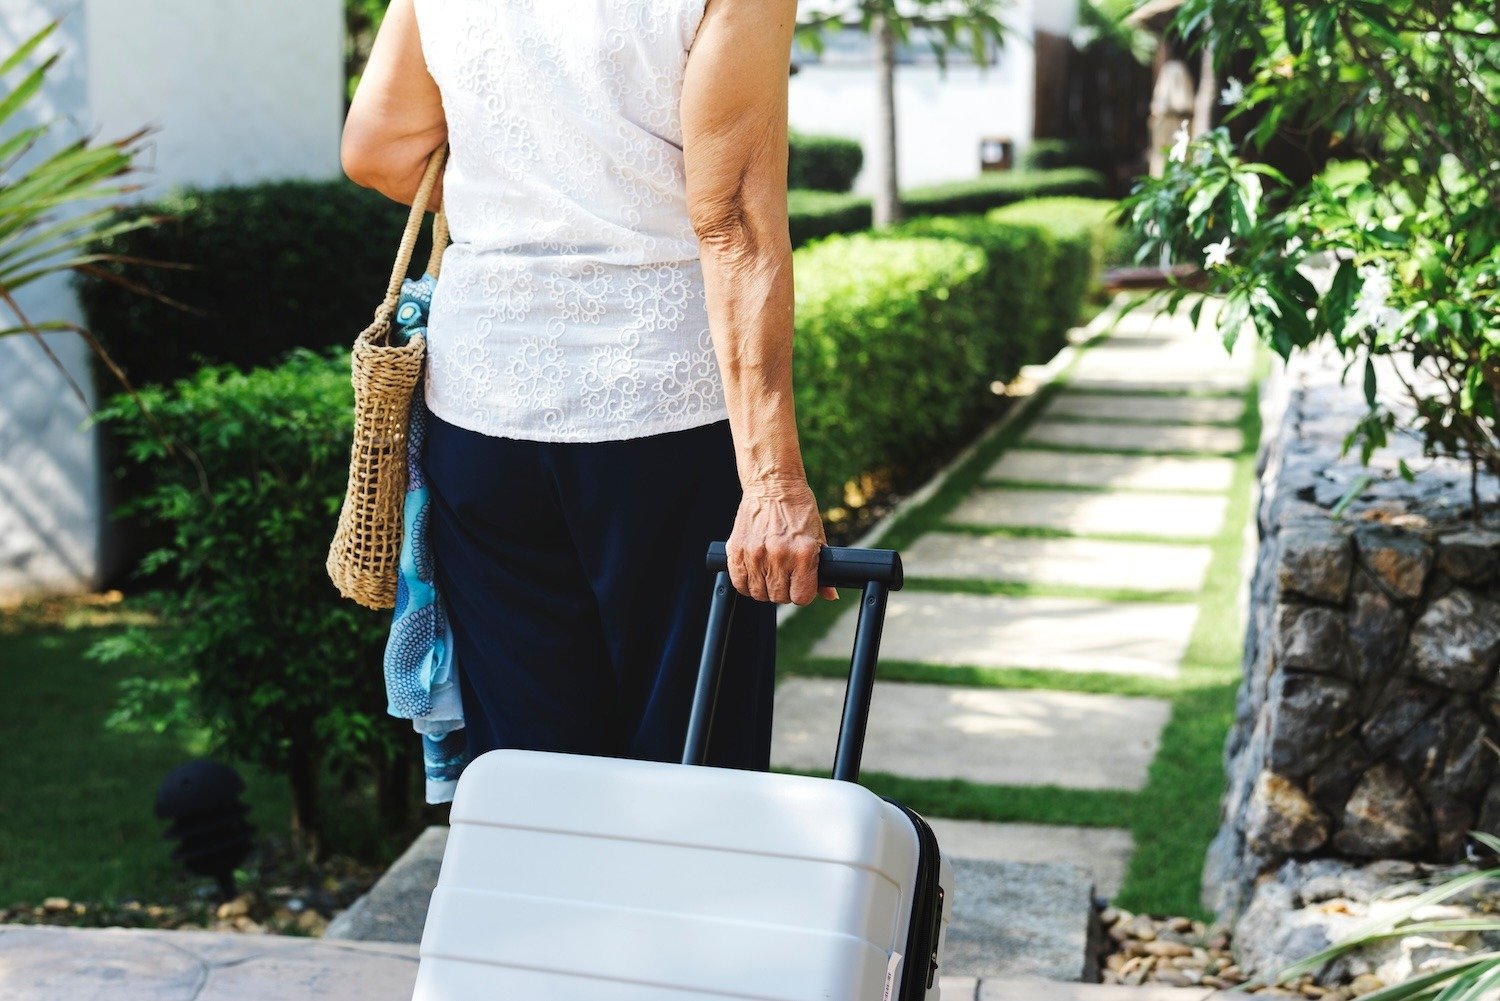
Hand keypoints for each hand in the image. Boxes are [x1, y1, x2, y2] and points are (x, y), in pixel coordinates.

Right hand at [726, 477, 838, 604]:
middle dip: (784, 592)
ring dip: (765, 589)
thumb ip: (822, 569)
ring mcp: (756, 553)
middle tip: (785, 579)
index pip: (801, 596)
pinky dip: (746, 584)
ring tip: (769, 575)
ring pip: (759, 593)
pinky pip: (739, 582)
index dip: (802, 594)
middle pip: (779, 597)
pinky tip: (754, 574)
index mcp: (803, 553)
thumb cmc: (798, 509)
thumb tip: (830, 595)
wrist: (773, 486)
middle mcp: (779, 555)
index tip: (800, 586)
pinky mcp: (737, 550)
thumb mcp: (817, 537)